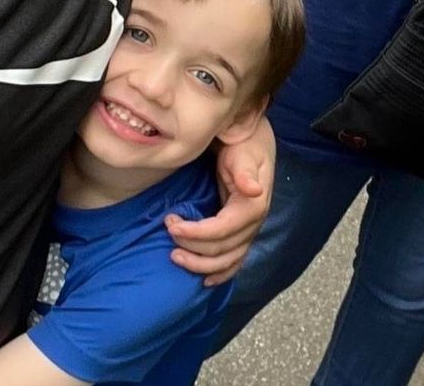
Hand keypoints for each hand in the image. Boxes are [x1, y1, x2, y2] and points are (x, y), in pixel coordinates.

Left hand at [166, 120, 275, 285]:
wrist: (253, 142)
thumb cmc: (245, 145)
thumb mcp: (243, 154)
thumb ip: (245, 173)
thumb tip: (254, 191)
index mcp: (254, 206)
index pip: (222, 230)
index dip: (195, 233)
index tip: (171, 224)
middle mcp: (255, 223)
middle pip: (222, 249)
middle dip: (192, 246)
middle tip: (168, 232)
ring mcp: (250, 230)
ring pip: (228, 261)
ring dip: (201, 265)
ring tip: (175, 257)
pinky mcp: (243, 232)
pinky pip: (235, 260)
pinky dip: (221, 273)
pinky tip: (205, 281)